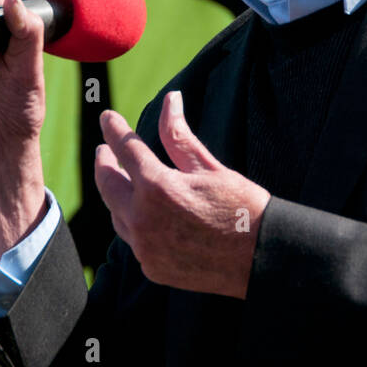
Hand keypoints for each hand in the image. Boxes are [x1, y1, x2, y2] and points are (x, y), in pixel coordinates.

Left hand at [94, 91, 270, 298]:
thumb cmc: (242, 207)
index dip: (114, 130)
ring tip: (121, 180)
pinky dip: (134, 224)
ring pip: (117, 216)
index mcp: (157, 187)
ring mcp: (145, 248)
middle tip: (104, 150)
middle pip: (108, 185)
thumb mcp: (209, 167)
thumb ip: (179, 135)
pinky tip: (143, 216)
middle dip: (104, 164)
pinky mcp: (153, 268)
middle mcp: (143, 220)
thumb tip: (170, 99)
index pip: (125, 149)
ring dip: (116, 195)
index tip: (106, 118)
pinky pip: (133, 241)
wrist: (263, 257)